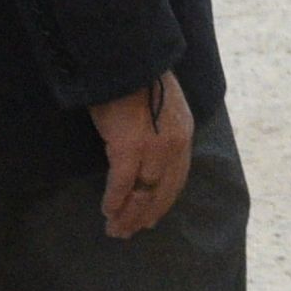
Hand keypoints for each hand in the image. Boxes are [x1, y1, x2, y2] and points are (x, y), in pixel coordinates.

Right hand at [92, 72, 196, 237]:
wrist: (127, 58)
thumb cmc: (136, 79)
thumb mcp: (160, 108)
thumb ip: (160, 132)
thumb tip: (147, 156)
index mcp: (183, 135)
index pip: (176, 179)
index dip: (161, 202)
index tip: (149, 220)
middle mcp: (174, 145)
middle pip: (160, 192)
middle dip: (142, 215)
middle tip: (126, 233)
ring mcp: (154, 148)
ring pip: (142, 193)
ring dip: (126, 215)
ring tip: (114, 229)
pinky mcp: (130, 147)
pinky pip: (121, 184)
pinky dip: (114, 200)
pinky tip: (107, 211)